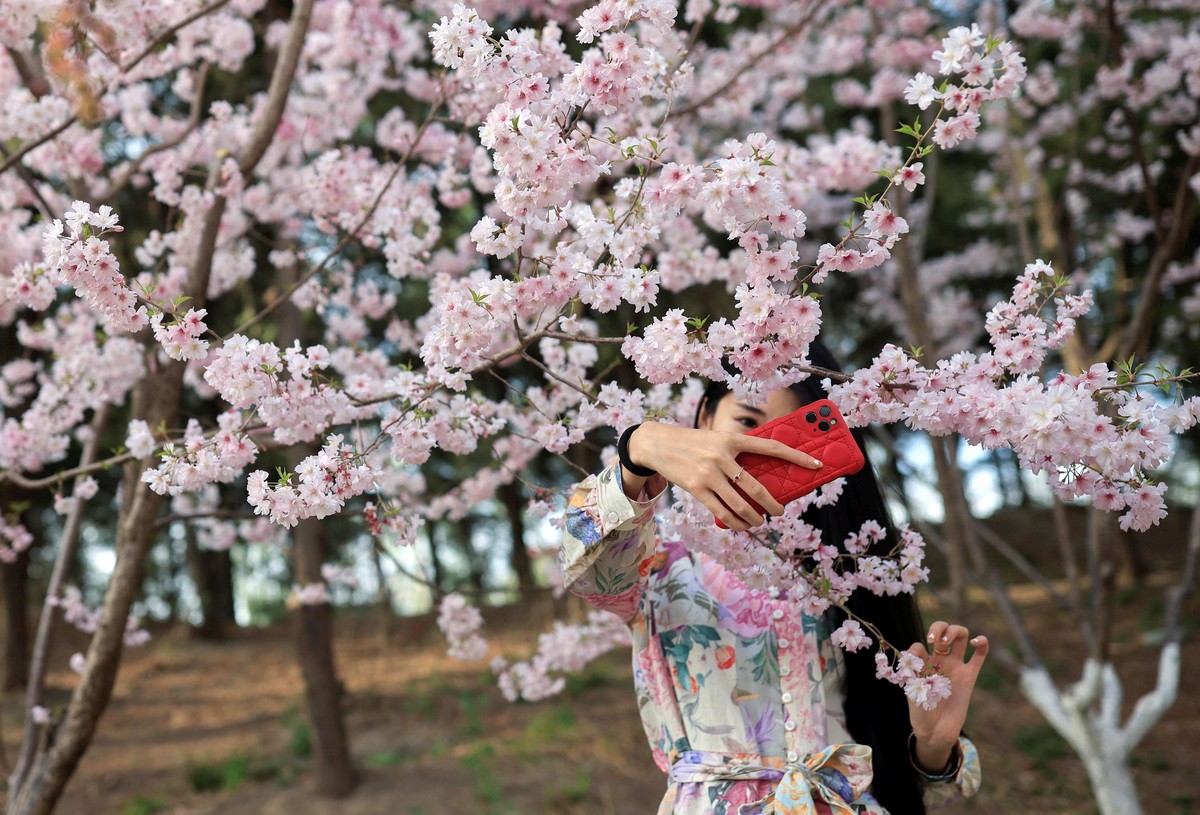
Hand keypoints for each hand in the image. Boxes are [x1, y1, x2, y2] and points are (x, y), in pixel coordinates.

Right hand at [625, 422, 821, 530]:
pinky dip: (735, 522)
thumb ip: (737, 453)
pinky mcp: (697, 488)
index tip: (816, 465)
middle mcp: (723, 456)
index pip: (771, 447)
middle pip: (756, 487)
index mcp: (733, 439)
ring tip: (760, 522)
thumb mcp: (717, 439)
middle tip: (780, 511)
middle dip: (773, 504)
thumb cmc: (693, 443)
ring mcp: (709, 474)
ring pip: (740, 505)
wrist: (658, 444)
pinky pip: (721, 512)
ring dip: (754, 518)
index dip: (796, 457)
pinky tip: (741, 526)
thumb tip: (760, 477)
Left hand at [905, 621, 988, 771]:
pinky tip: (976, 641)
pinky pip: (979, 657)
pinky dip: (982, 643)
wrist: (937, 731)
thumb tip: (917, 652)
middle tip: (935, 641)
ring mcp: (955, 667)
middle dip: (939, 628)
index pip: (919, 645)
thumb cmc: (921, 712)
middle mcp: (939, 661)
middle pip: (942, 631)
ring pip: (960, 637)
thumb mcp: (911, 690)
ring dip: (955, 631)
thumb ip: (913, 672)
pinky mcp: (969, 676)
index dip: (915, 648)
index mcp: (923, 664)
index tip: (913, 661)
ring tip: (948, 642)